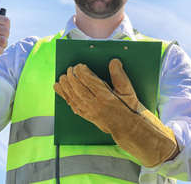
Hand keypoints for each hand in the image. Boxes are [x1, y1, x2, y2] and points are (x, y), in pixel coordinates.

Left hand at [54, 59, 178, 166]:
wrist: (128, 128)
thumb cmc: (129, 108)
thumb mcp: (128, 92)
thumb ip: (120, 76)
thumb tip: (114, 62)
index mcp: (106, 98)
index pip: (89, 81)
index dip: (82, 72)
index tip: (80, 65)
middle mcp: (95, 106)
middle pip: (78, 89)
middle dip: (71, 77)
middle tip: (69, 69)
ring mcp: (89, 112)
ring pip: (72, 97)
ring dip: (65, 86)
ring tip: (62, 77)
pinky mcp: (86, 116)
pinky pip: (72, 105)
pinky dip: (65, 96)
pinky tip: (60, 89)